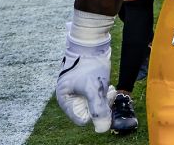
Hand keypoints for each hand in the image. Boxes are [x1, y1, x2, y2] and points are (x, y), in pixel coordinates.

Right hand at [54, 12, 113, 131]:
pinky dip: (102, 93)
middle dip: (100, 104)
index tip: (104, 100)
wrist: (92, 44)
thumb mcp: (94, 88)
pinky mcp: (85, 85)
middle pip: (87, 112)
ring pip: (93, 104)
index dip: (95, 113)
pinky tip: (108, 86)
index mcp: (65, 99)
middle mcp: (69, 97)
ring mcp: (77, 91)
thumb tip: (102, 128)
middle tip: (108, 93)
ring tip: (108, 88)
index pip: (82, 119)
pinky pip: (95, 96)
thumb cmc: (89, 65)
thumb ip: (97, 108)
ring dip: (103, 98)